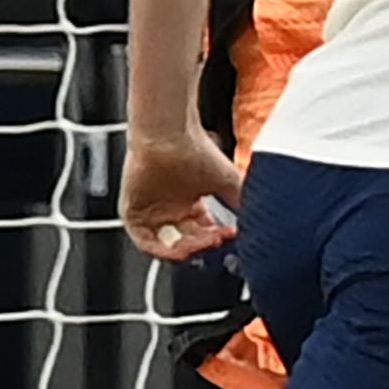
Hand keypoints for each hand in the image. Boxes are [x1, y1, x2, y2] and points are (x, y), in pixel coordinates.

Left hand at [122, 126, 241, 263]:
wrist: (170, 135)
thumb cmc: (196, 149)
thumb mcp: (228, 182)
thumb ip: (240, 203)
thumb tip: (255, 222)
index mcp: (190, 202)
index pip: (203, 233)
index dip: (217, 240)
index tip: (230, 238)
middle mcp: (170, 209)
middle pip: (186, 243)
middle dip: (204, 247)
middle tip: (217, 242)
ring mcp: (151, 212)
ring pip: (166, 246)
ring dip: (185, 252)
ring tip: (200, 246)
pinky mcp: (133, 212)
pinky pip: (144, 241)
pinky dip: (161, 251)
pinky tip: (179, 249)